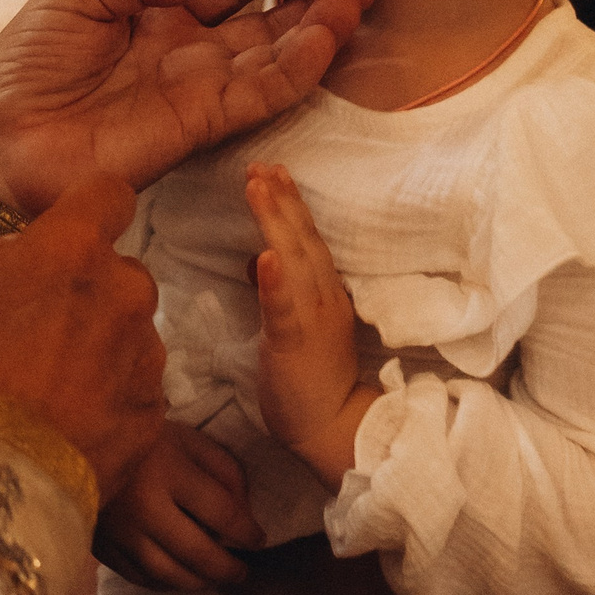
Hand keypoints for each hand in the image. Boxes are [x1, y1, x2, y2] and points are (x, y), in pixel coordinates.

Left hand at [0, 0, 371, 216]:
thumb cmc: (24, 66)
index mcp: (155, 12)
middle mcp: (185, 49)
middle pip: (263, 18)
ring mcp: (196, 88)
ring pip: (273, 56)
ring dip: (316, 28)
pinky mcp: (199, 126)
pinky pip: (258, 96)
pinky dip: (294, 70)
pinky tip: (324, 41)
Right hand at [0, 177, 166, 500]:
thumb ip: (9, 253)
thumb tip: (32, 255)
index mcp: (74, 248)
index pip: (110, 192)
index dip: (91, 208)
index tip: (72, 230)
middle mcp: (125, 290)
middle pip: (123, 271)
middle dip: (94, 290)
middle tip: (50, 327)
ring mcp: (146, 352)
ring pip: (133, 331)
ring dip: (105, 345)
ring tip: (57, 383)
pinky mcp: (155, 408)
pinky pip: (136, 385)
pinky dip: (112, 395)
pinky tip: (73, 417)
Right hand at [95, 423, 266, 589]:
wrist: (76, 438)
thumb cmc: (141, 435)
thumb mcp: (189, 438)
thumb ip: (223, 470)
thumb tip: (244, 514)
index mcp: (169, 471)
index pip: (222, 514)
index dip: (248, 532)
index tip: (259, 540)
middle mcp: (145, 507)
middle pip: (197, 553)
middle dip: (228, 568)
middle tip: (243, 572)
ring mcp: (120, 532)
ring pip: (167, 574)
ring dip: (198, 582)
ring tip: (214, 579)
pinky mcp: (100, 545)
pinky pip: (138, 577)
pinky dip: (163, 584)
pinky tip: (177, 579)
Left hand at [248, 166, 372, 490]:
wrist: (335, 431)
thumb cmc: (311, 384)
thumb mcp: (295, 329)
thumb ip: (282, 295)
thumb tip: (262, 262)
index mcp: (323, 295)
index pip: (306, 242)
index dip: (290, 206)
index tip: (272, 172)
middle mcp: (322, 298)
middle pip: (302, 240)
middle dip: (282, 199)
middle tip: (262, 164)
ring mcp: (311, 319)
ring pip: (294, 261)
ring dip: (277, 221)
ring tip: (259, 185)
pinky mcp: (295, 344)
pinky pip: (285, 308)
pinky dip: (276, 281)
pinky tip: (265, 256)